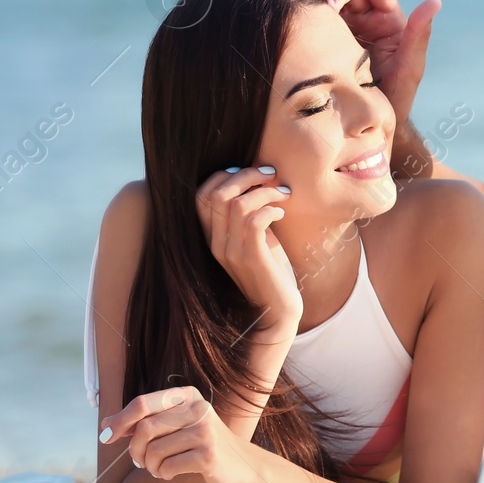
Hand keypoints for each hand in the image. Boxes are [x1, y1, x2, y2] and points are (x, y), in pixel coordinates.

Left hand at [102, 387, 259, 482]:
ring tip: (158, 469)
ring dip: (149, 466)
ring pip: (154, 451)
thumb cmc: (201, 444)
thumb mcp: (176, 425)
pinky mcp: (208, 455)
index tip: (106, 437)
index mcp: (188, 396)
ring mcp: (205, 432)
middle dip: (135, 450)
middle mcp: (198, 409)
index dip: (120, 421)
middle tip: (140, 461)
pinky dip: (162, 474)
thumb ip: (144, 421)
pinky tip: (170, 474)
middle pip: (145, 429)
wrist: (240, 464)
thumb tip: (105, 423)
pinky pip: (167, 467)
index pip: (143, 403)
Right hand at [195, 166, 300, 336]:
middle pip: (215, 193)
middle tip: (271, 174)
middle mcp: (215, 243)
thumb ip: (248, 214)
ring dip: (263, 190)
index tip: (252, 173)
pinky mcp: (251, 260)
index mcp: (212, 237)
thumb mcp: (256, 238)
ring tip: (283, 192)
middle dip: (245, 175)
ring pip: (236, 204)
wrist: (277, 310)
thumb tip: (257, 180)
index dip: (223, 175)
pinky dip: (270, 209)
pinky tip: (282, 212)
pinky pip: (254, 222)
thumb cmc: (271, 270)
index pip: (200, 194)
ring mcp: (231, 252)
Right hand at [315, 0, 439, 124]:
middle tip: (327, 5)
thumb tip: (435, 1)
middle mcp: (366, 18)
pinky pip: (313, 14)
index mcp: (389, 19)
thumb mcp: (410, 67)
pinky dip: (304, 1)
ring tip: (309, 5)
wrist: (369, 120)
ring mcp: (344, 26)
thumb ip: (420, 34)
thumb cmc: (397, 96)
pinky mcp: (325, 37)